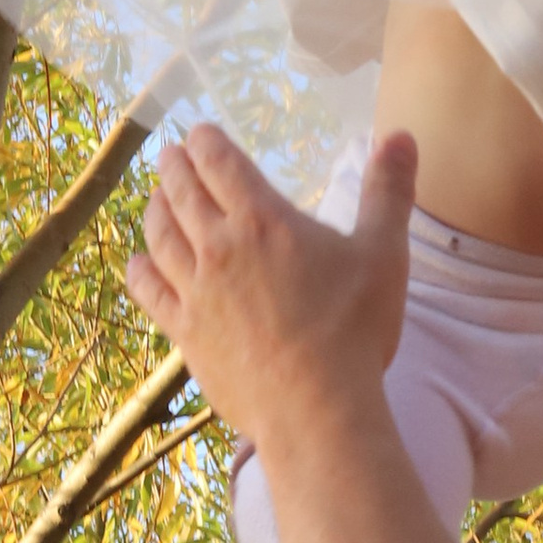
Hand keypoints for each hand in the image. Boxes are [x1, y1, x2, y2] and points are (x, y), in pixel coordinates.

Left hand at [128, 122, 416, 448]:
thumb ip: (388, 191)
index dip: (205, 142)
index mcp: (262, 220)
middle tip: (171, 155)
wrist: (315, 409)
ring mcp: (195, 291)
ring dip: (155, 210)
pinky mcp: (185, 332)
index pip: (220, 163)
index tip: (199, 133)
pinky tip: (140, 262)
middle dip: (175, 168)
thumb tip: (402, 135)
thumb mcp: (383, 254)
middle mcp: (218, 247)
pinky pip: (149, 290)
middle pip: (182, 193)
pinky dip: (140, 269)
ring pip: (159, 236)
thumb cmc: (353, 329)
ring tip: (156, 198)